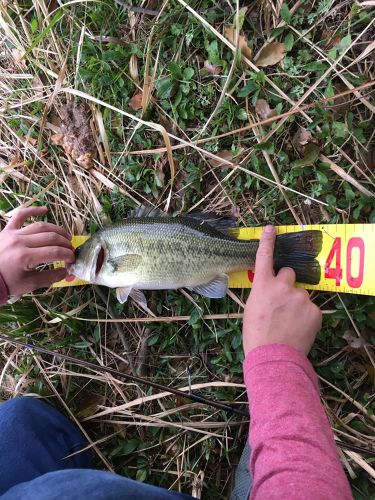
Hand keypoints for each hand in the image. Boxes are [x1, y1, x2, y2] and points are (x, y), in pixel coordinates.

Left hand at [0, 206, 73, 296]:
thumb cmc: (7, 283)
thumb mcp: (29, 285)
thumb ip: (50, 278)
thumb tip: (66, 272)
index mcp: (26, 257)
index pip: (55, 252)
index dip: (68, 255)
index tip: (72, 260)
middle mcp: (20, 242)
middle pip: (51, 237)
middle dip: (65, 243)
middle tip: (71, 250)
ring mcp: (13, 234)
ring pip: (40, 226)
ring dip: (56, 230)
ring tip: (66, 236)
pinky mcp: (7, 230)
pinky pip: (20, 216)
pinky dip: (32, 210)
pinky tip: (45, 210)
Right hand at [243, 225, 321, 356]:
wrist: (273, 357)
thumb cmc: (256, 335)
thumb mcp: (252, 309)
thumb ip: (264, 294)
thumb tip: (272, 293)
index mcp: (263, 285)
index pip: (264, 257)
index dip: (267, 241)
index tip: (271, 229)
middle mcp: (283, 286)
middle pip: (289, 274)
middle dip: (287, 284)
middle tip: (282, 303)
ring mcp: (301, 297)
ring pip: (301, 294)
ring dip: (297, 303)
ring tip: (289, 323)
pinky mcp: (315, 310)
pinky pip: (311, 308)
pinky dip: (307, 316)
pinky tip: (298, 329)